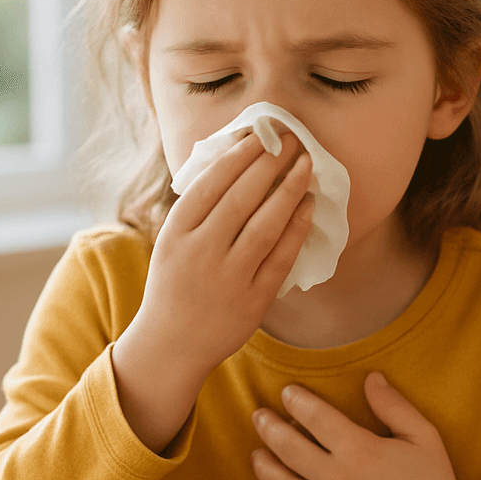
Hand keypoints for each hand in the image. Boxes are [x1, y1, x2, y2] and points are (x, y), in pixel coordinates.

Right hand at [112, 131, 312, 451]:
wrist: (172, 343)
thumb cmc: (175, 283)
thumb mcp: (172, 242)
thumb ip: (197, 210)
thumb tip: (235, 161)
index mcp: (177, 233)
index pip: (211, 184)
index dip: (239, 156)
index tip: (260, 136)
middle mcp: (201, 253)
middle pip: (241, 198)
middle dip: (270, 164)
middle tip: (292, 140)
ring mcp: (229, 278)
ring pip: (265, 225)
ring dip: (289, 190)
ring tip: (306, 164)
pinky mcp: (253, 301)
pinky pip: (281, 257)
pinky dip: (297, 228)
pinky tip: (308, 206)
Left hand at [251, 373, 480, 479]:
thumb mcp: (423, 436)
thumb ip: (393, 406)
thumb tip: (371, 378)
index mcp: (360, 451)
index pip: (316, 417)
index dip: (297, 401)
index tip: (286, 392)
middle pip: (289, 447)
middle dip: (269, 427)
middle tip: (258, 415)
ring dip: (263, 466)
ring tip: (255, 452)